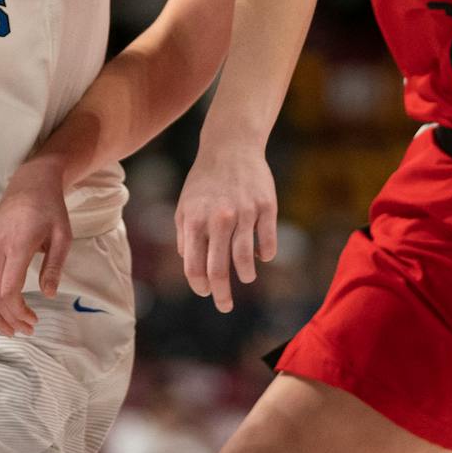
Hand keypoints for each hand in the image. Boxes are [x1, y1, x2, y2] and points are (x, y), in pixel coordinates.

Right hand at [0, 159, 72, 336]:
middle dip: (8, 318)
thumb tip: (48, 295)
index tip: (33, 321)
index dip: (18, 312)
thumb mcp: (63, 236)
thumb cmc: (50, 209)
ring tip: (8, 327)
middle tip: (25, 330)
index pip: (8, 290)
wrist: (31, 185)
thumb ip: (54, 266)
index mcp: (17, 246)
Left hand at [175, 142, 278, 314]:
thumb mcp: (185, 205)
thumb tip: (189, 263)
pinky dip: (265, 254)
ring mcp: (244, 213)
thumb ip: (184, 235)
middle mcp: (218, 219)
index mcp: (194, 220)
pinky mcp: (266, 207)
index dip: (199, 285)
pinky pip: (268, 242)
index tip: (205, 292)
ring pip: (245, 259)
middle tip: (224, 306)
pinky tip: (262, 255)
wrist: (230, 147)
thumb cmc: (204, 181)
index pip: (194, 265)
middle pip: (218, 269)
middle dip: (221, 294)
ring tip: (246, 277)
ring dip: (246, 274)